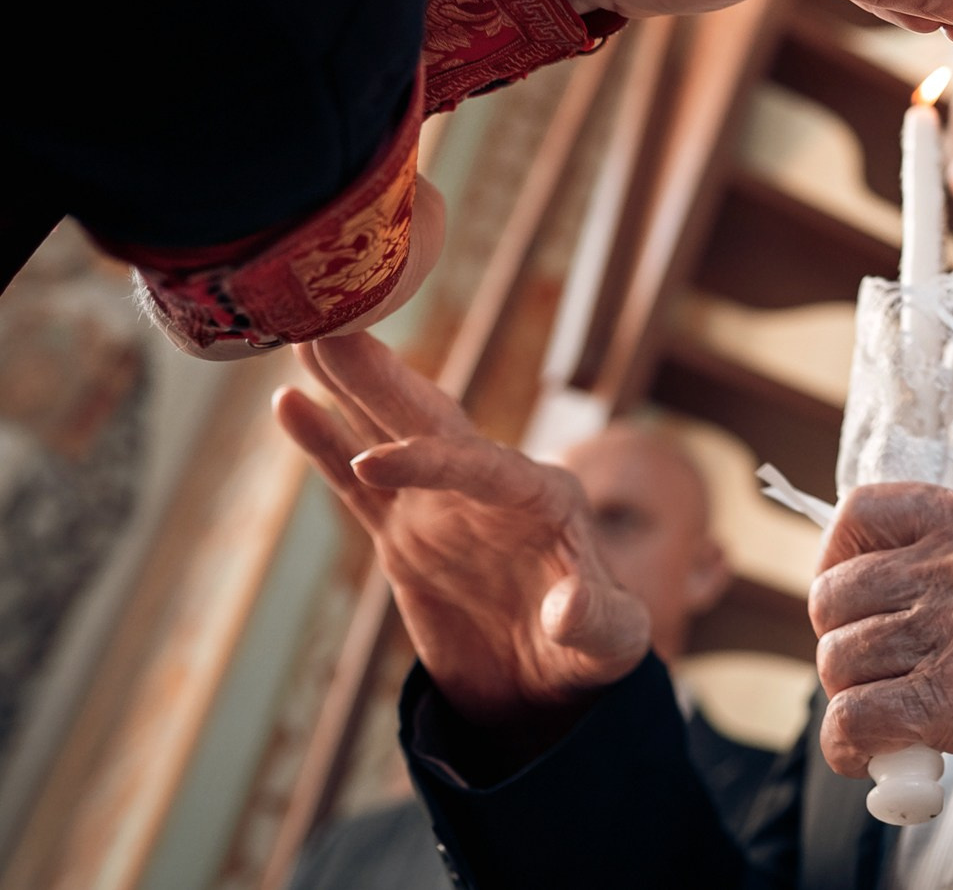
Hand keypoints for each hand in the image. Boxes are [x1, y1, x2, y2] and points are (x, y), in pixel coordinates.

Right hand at [273, 334, 646, 742]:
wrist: (551, 679)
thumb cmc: (594, 651)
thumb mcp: (609, 642)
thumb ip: (594, 621)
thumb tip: (566, 611)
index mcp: (545, 499)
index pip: (488, 470)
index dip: (433, 464)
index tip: (374, 465)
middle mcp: (491, 487)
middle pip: (436, 424)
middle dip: (386, 381)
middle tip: (334, 327)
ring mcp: (442, 506)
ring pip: (390, 436)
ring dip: (353, 388)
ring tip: (305, 337)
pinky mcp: (405, 534)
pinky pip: (355, 486)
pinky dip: (324, 444)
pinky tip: (287, 402)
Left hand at [809, 485, 952, 805]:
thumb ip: (935, 554)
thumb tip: (843, 571)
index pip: (861, 512)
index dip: (835, 558)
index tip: (848, 594)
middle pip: (835, 595)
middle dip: (841, 639)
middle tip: (874, 665)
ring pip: (837, 660)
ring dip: (851, 696)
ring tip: (886, 708)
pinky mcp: (946, 699)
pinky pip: (850, 718)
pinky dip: (849, 744)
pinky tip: (873, 750)